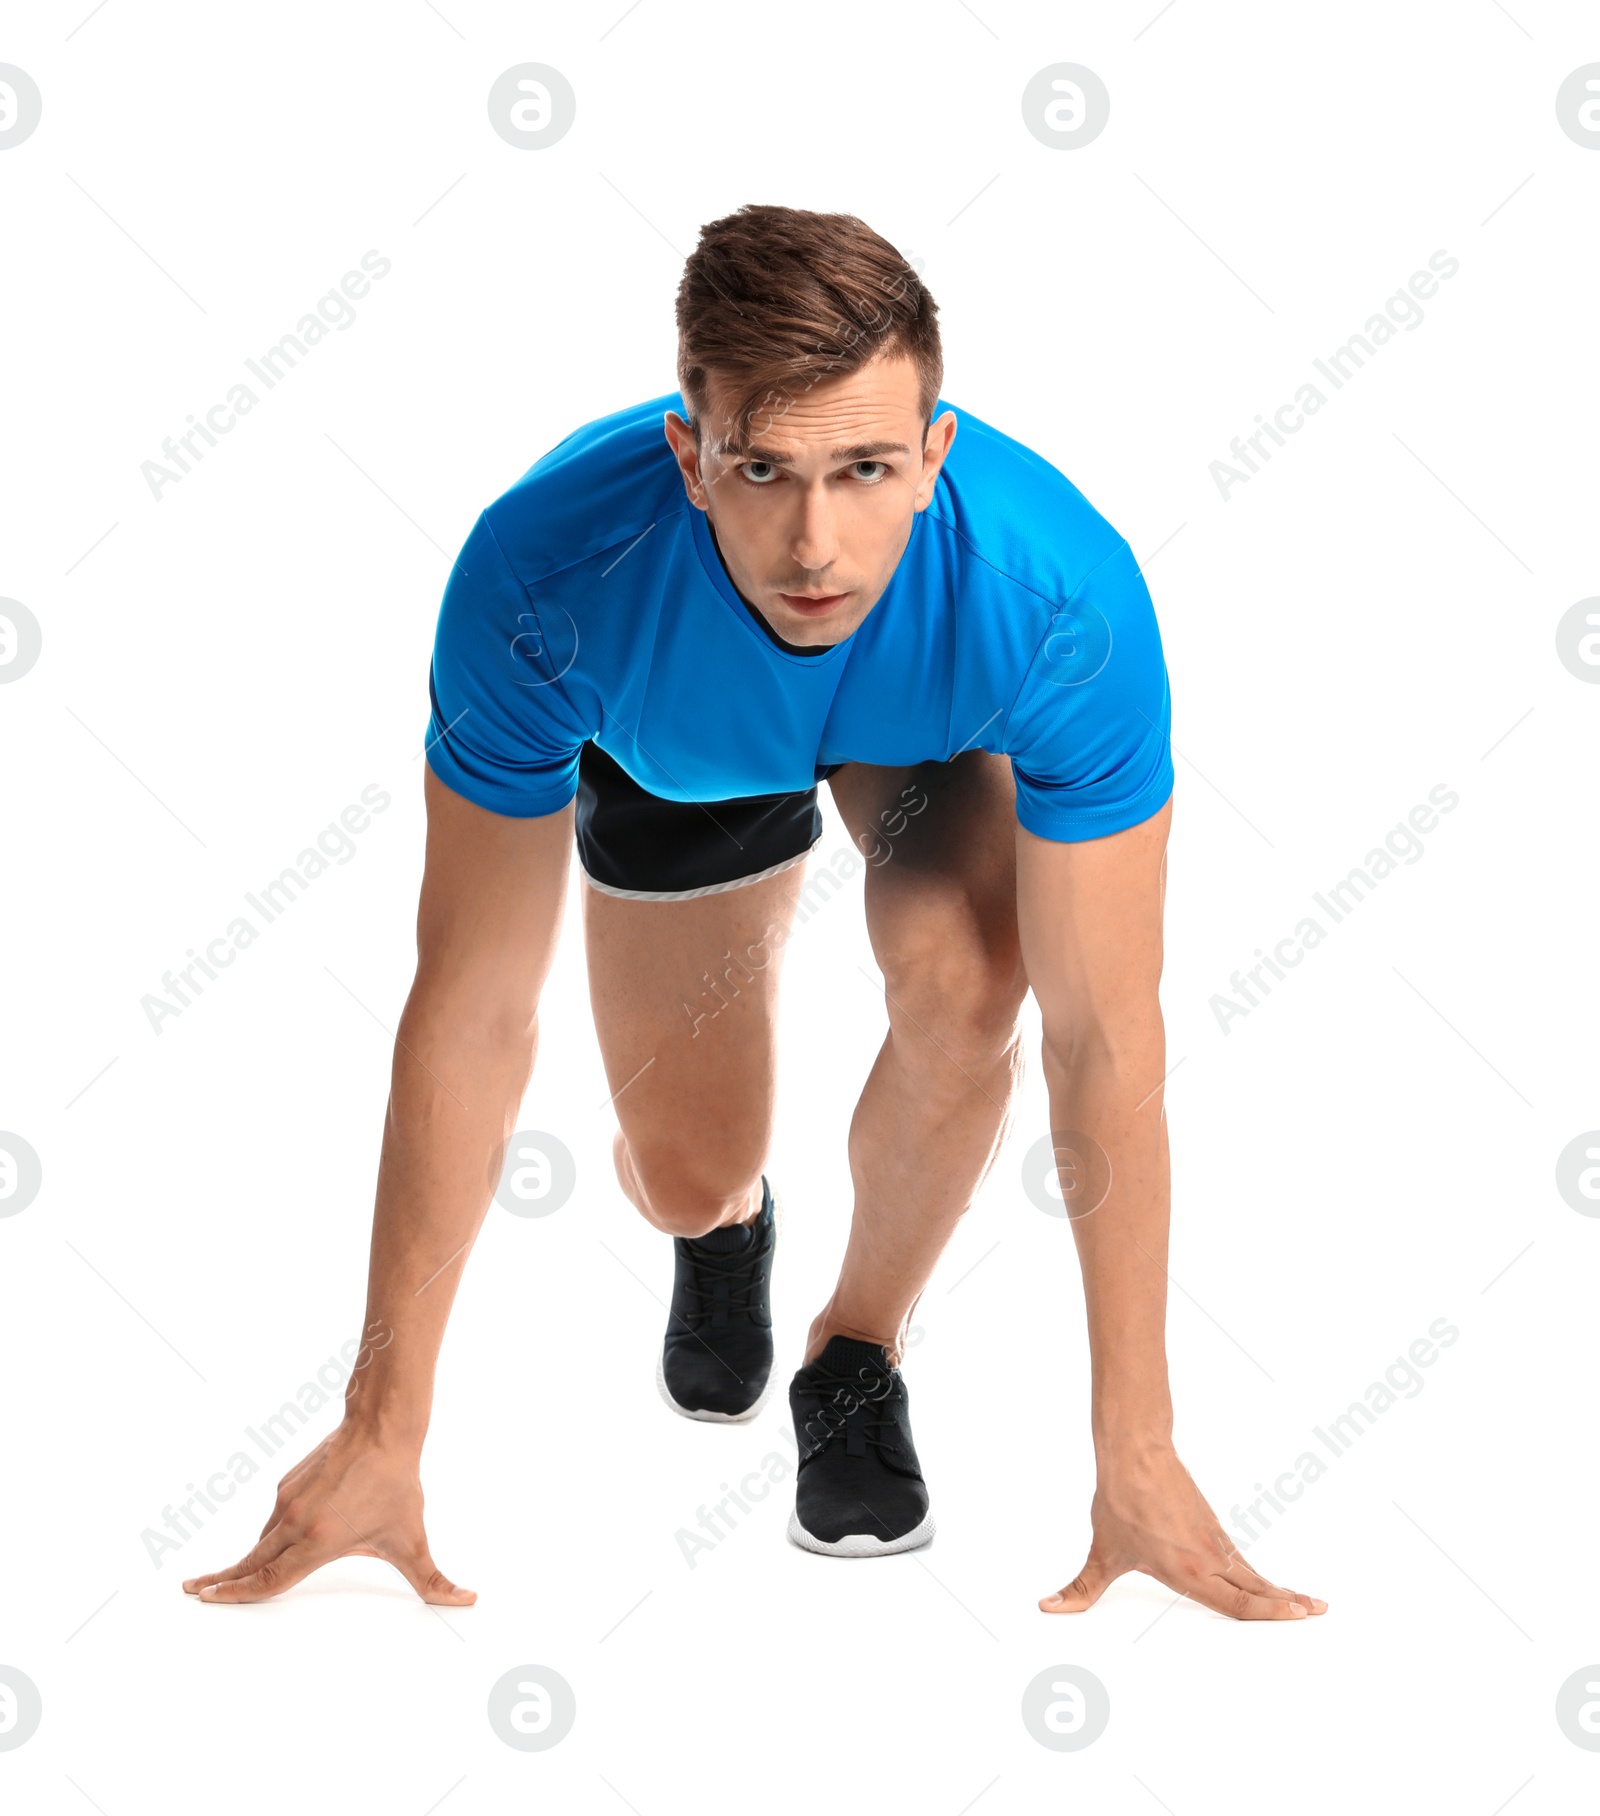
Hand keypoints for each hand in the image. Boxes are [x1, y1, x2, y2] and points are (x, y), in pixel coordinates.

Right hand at [181, 1423, 474, 1606]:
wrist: (382, 1427)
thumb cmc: (397, 1484)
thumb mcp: (412, 1539)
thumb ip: (434, 1579)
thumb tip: (467, 1599)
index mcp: (318, 1541)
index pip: (268, 1579)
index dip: (237, 1595)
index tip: (208, 1600)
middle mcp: (295, 1522)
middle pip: (250, 1561)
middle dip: (220, 1581)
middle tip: (191, 1591)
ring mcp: (287, 1500)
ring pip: (261, 1539)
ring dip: (244, 1559)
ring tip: (222, 1577)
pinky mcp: (288, 1484)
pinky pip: (274, 1519)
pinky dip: (267, 1536)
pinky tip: (272, 1543)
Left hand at [1040, 1444, 1326, 1621]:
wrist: (1134, 1452)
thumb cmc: (1120, 1501)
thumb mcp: (1102, 1552)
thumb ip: (1079, 1589)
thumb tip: (1048, 1607)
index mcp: (1187, 1571)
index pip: (1237, 1603)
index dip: (1269, 1614)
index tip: (1298, 1616)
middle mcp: (1208, 1557)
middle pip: (1256, 1589)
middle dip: (1287, 1604)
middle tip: (1317, 1612)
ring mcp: (1212, 1540)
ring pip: (1251, 1572)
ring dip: (1278, 1589)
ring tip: (1305, 1602)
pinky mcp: (1210, 1525)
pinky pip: (1239, 1558)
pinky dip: (1258, 1573)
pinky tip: (1263, 1580)